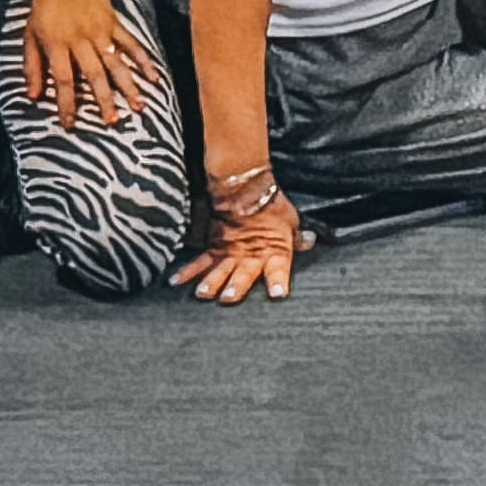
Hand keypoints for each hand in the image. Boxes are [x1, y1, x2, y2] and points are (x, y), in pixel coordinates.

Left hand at [20, 0, 147, 129]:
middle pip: (94, 75)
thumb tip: (33, 96)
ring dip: (127, 85)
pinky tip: (154, 76)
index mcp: (58, 45)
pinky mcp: (114, 23)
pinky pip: (131, 43)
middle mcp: (80, 41)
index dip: (67, 104)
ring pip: (116, 63)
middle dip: (103, 100)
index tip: (71, 124)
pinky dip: (143, 60)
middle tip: (112, 121)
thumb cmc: (44, 6)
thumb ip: (32, 66)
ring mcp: (100, 32)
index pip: (63, 80)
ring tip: (138, 106)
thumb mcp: (29, 35)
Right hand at [175, 185, 305, 303]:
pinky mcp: (215, 247)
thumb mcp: (291, 222)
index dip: (278, 281)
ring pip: (219, 269)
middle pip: (244, 272)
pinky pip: (200, 261)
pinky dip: (187, 271)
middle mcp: (251, 255)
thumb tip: (310, 242)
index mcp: (274, 250)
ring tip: (203, 295)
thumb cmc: (272, 206)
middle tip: (229, 298)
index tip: (278, 294)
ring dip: (211, 282)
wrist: (245, 187)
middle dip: (237, 285)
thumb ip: (298, 238)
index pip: (278, 268)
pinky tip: (175, 282)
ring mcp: (231, 252)